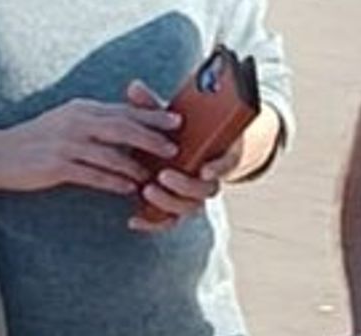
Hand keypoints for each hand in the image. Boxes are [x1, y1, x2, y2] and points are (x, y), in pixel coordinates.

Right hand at [0, 99, 180, 196]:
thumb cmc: (34, 142)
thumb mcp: (65, 124)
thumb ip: (93, 124)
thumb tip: (126, 130)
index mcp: (81, 109)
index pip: (123, 110)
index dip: (152, 116)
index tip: (176, 121)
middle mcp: (76, 122)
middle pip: (122, 127)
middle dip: (151, 138)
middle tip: (173, 148)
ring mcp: (66, 143)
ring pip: (110, 153)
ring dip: (135, 166)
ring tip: (153, 176)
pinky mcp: (57, 166)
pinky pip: (93, 174)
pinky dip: (113, 181)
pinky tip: (128, 189)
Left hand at [125, 83, 281, 231]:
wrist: (185, 152)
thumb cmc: (181, 132)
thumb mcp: (169, 119)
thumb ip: (152, 108)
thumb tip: (133, 87)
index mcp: (217, 152)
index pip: (227, 163)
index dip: (219, 168)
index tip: (205, 169)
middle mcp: (210, 177)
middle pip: (206, 190)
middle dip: (185, 185)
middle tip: (163, 175)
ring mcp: (194, 196)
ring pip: (188, 208)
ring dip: (168, 203)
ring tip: (146, 191)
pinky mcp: (177, 208)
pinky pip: (169, 221)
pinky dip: (152, 222)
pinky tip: (133, 219)